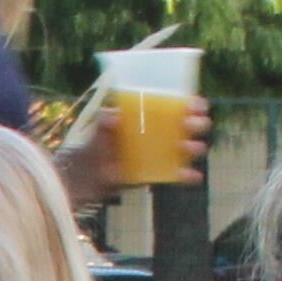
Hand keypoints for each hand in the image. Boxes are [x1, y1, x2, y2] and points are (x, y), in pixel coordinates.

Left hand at [50, 95, 208, 206]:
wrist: (83, 176)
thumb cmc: (93, 147)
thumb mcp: (98, 132)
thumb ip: (104, 122)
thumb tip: (113, 114)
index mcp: (147, 118)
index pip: (174, 107)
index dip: (189, 105)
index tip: (198, 104)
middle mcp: (156, 135)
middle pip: (183, 127)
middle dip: (194, 125)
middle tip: (198, 124)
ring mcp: (157, 155)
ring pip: (182, 149)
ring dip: (192, 147)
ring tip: (195, 148)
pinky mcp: (154, 175)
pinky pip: (175, 174)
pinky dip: (185, 175)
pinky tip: (194, 176)